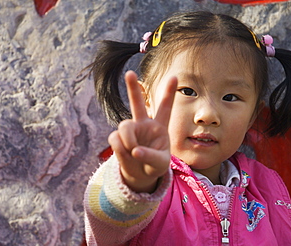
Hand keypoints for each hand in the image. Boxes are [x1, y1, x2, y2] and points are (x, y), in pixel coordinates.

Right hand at [108, 71, 176, 192]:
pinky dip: (120, 149)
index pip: (165, 108)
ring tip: (133, 151)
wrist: (140, 175)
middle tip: (130, 73)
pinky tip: (126, 155)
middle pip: (137, 104)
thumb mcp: (160, 164)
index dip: (169, 93)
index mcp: (159, 127)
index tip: (175, 77)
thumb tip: (134, 150)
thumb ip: (150, 156)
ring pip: (124, 126)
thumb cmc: (154, 166)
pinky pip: (115, 139)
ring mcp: (130, 130)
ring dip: (128, 140)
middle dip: (133, 88)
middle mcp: (144, 124)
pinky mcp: (117, 138)